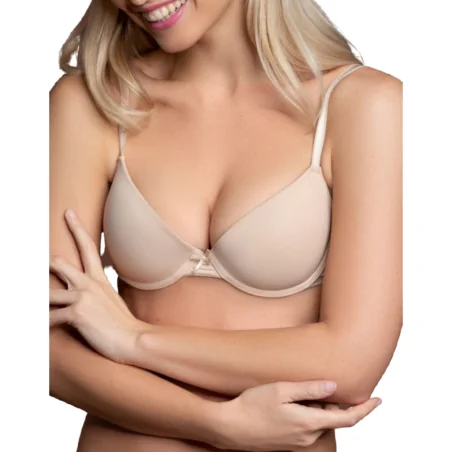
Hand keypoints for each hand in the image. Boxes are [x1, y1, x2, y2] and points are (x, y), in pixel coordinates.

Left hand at [49, 210, 143, 363]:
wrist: (133, 338)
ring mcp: (83, 298)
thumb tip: (88, 292)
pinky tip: (44, 330)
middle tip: (37, 268)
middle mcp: (89, 284)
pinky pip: (50, 318)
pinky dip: (45, 324)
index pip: (87, 247)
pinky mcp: (77, 314)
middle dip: (45, 266)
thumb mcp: (111, 300)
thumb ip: (97, 292)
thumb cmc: (123, 323)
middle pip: (59, 263)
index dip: (77, 228)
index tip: (68, 213)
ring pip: (48, 293)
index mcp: (99, 280)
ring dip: (39, 302)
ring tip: (31, 309)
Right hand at [214, 380, 380, 450]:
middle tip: (329, 383)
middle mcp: (307, 437)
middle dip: (337, 403)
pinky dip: (311, 415)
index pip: (348, 418)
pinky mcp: (289, 443)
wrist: (229, 427)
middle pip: (334, 419)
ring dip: (322, 408)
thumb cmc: (252, 405)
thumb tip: (333, 386)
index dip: (365, 409)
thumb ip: (309, 389)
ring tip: (308, 390)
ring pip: (320, 423)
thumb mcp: (281, 390)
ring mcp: (298, 443)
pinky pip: (308, 429)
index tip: (377, 400)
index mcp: (309, 423)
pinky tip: (297, 403)